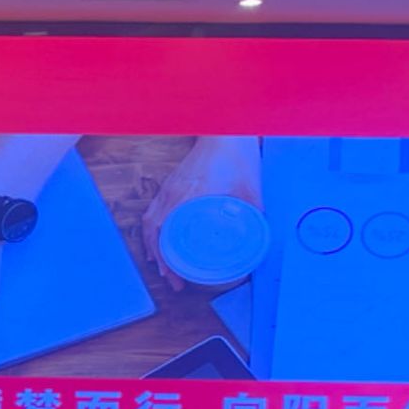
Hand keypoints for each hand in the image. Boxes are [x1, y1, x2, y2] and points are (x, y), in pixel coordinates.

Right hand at [142, 136, 262, 290]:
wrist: (224, 128)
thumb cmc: (237, 153)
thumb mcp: (251, 185)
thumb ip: (253, 209)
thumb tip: (258, 233)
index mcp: (191, 194)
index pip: (168, 233)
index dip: (167, 258)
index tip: (174, 275)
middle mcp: (174, 193)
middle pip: (155, 234)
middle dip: (160, 261)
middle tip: (172, 280)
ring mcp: (168, 189)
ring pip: (149, 225)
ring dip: (152, 248)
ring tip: (161, 267)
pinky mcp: (169, 185)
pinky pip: (151, 212)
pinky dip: (151, 231)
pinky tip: (155, 243)